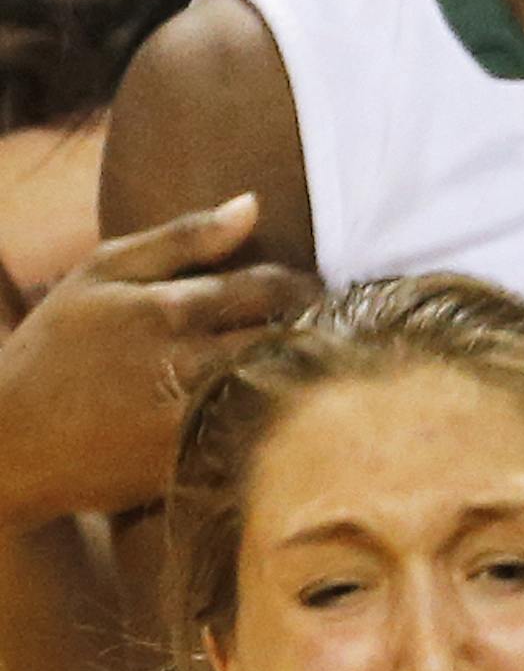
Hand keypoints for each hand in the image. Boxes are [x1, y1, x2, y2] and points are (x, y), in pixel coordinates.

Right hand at [0, 195, 311, 524]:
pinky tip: (295, 416)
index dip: (307, 289)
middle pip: (286, 343)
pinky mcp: (193, 466)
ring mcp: (192, 421)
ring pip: (280, 393)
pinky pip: (258, 440)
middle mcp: (186, 364)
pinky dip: (284, 425)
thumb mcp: (102, 272)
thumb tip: (252, 205)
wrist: (11, 439)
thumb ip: (181, 238)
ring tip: (329, 371)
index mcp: (168, 309)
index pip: (270, 289)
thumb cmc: (57, 347)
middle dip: (321, 335)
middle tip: (344, 333)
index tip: (322, 294)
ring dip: (311, 379)